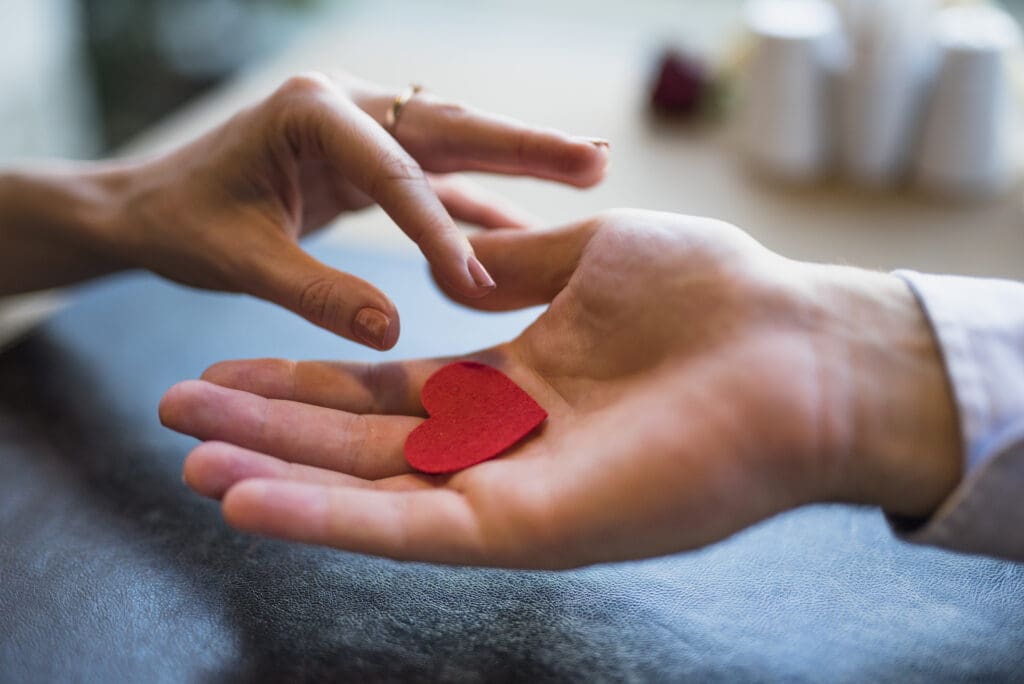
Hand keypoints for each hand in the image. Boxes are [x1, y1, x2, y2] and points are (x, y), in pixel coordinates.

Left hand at [0, 72, 606, 348]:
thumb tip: (391, 331)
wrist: (153, 203)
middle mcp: (348, 106)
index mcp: (312, 113)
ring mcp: (364, 129)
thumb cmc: (183, 223)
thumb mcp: (237, 258)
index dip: (441, 232)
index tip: (482, 286)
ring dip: (520, 159)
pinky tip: (529, 219)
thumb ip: (313, 291)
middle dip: (525, 144)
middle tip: (596, 160)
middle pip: (451, 128)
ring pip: (456, 145)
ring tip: (590, 168)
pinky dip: (481, 200)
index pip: (396, 175)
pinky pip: (437, 180)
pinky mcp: (370, 161)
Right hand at [159, 210, 961, 567]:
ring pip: (370, 489)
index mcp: (512, 378)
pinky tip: (250, 502)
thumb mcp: (590, 255)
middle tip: (177, 415)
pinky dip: (328, 518)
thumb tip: (456, 258)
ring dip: (276, 475)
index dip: (307, 374)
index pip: (385, 382)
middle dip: (267, 427)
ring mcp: (510, 488)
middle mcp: (500, 440)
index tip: (231, 359)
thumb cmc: (711, 292)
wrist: (796, 346)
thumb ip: (513, 266)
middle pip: (359, 438)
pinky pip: (411, 527)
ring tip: (190, 461)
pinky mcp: (528, 527)